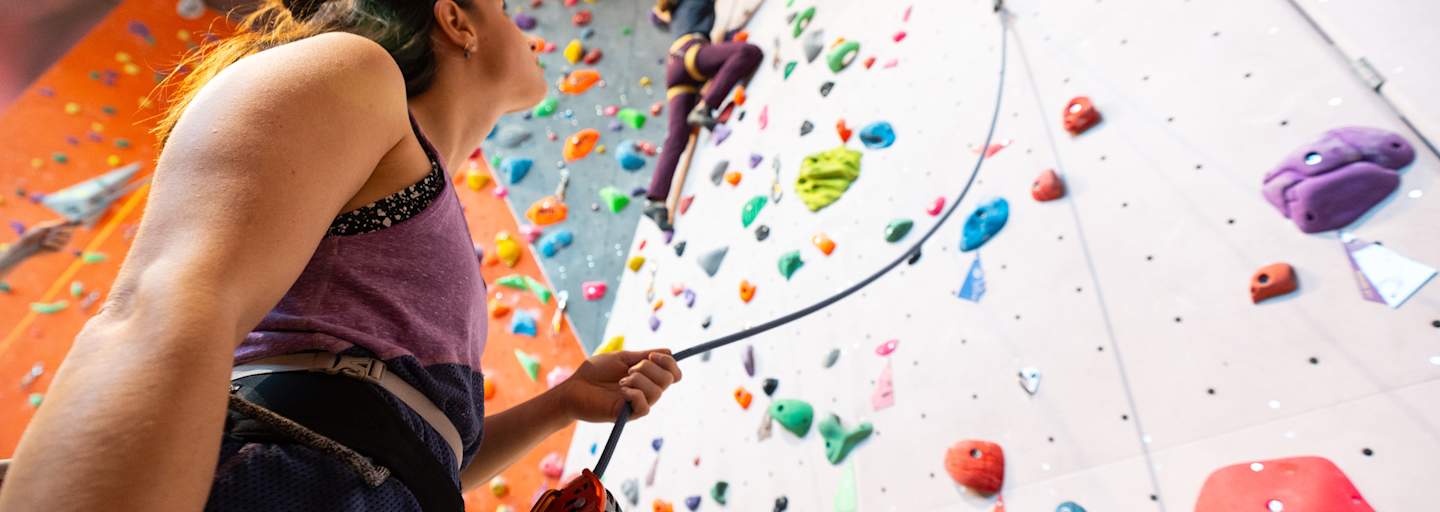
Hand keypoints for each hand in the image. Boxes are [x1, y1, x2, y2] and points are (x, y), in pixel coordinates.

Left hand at [12, 220, 74, 255]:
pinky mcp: (57, 249)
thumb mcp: (44, 227)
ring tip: (44, 239)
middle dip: (59, 232)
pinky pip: (61, 246)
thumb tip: (69, 220)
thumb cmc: (32, 235)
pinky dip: (52, 245)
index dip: (77, 223)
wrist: (26, 247)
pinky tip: (44, 245)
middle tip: (48, 233)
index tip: (84, 221)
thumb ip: (57, 224)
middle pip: (70, 233)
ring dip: (54, 238)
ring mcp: (59, 242)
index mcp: (55, 226)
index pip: (69, 224)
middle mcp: (59, 234)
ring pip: (66, 239)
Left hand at [553, 349, 682, 422]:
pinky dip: (635, 394)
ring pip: (657, 392)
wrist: (575, 387)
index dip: (669, 362)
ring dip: (639, 379)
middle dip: (649, 368)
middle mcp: (646, 391)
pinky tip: (622, 390)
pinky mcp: (628, 415)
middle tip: (629, 369)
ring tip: (621, 380)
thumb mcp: (622, 358)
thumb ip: (644, 356)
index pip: (673, 373)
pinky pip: (645, 407)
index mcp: (647, 377)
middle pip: (668, 380)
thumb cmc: (595, 372)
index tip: (652, 355)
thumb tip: (670, 352)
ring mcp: (637, 403)